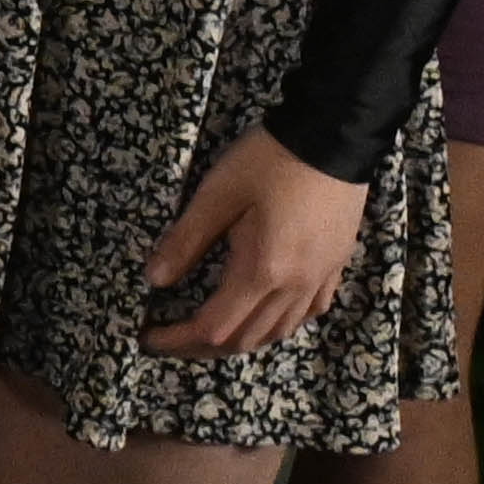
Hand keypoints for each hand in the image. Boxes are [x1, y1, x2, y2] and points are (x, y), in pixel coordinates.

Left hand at [139, 128, 373, 356]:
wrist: (335, 135)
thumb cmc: (270, 161)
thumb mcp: (217, 195)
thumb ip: (185, 241)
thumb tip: (154, 280)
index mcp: (263, 271)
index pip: (214, 327)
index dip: (177, 339)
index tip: (147, 336)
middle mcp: (296, 286)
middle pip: (246, 340)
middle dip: (201, 347)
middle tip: (167, 340)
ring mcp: (321, 279)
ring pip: (279, 332)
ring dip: (240, 341)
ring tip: (206, 335)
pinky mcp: (336, 266)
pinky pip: (308, 313)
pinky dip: (279, 325)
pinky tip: (262, 316)